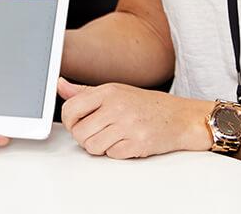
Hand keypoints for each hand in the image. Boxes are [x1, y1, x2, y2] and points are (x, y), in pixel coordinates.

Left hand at [58, 77, 210, 159]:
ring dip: (99, 147)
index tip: (76, 124)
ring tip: (112, 138)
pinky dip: (116, 153)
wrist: (179, 117)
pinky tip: (125, 142)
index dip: (69, 121)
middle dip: (85, 137)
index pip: (70, 108)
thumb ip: (85, 92)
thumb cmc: (146, 105)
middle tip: (97, 133)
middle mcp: (116, 107)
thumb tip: (60, 85)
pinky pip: (111, 155)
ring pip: (92, 147)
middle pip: (79, 132)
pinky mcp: (137, 143)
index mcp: (108, 92)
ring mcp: (127, 125)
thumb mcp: (115, 91)